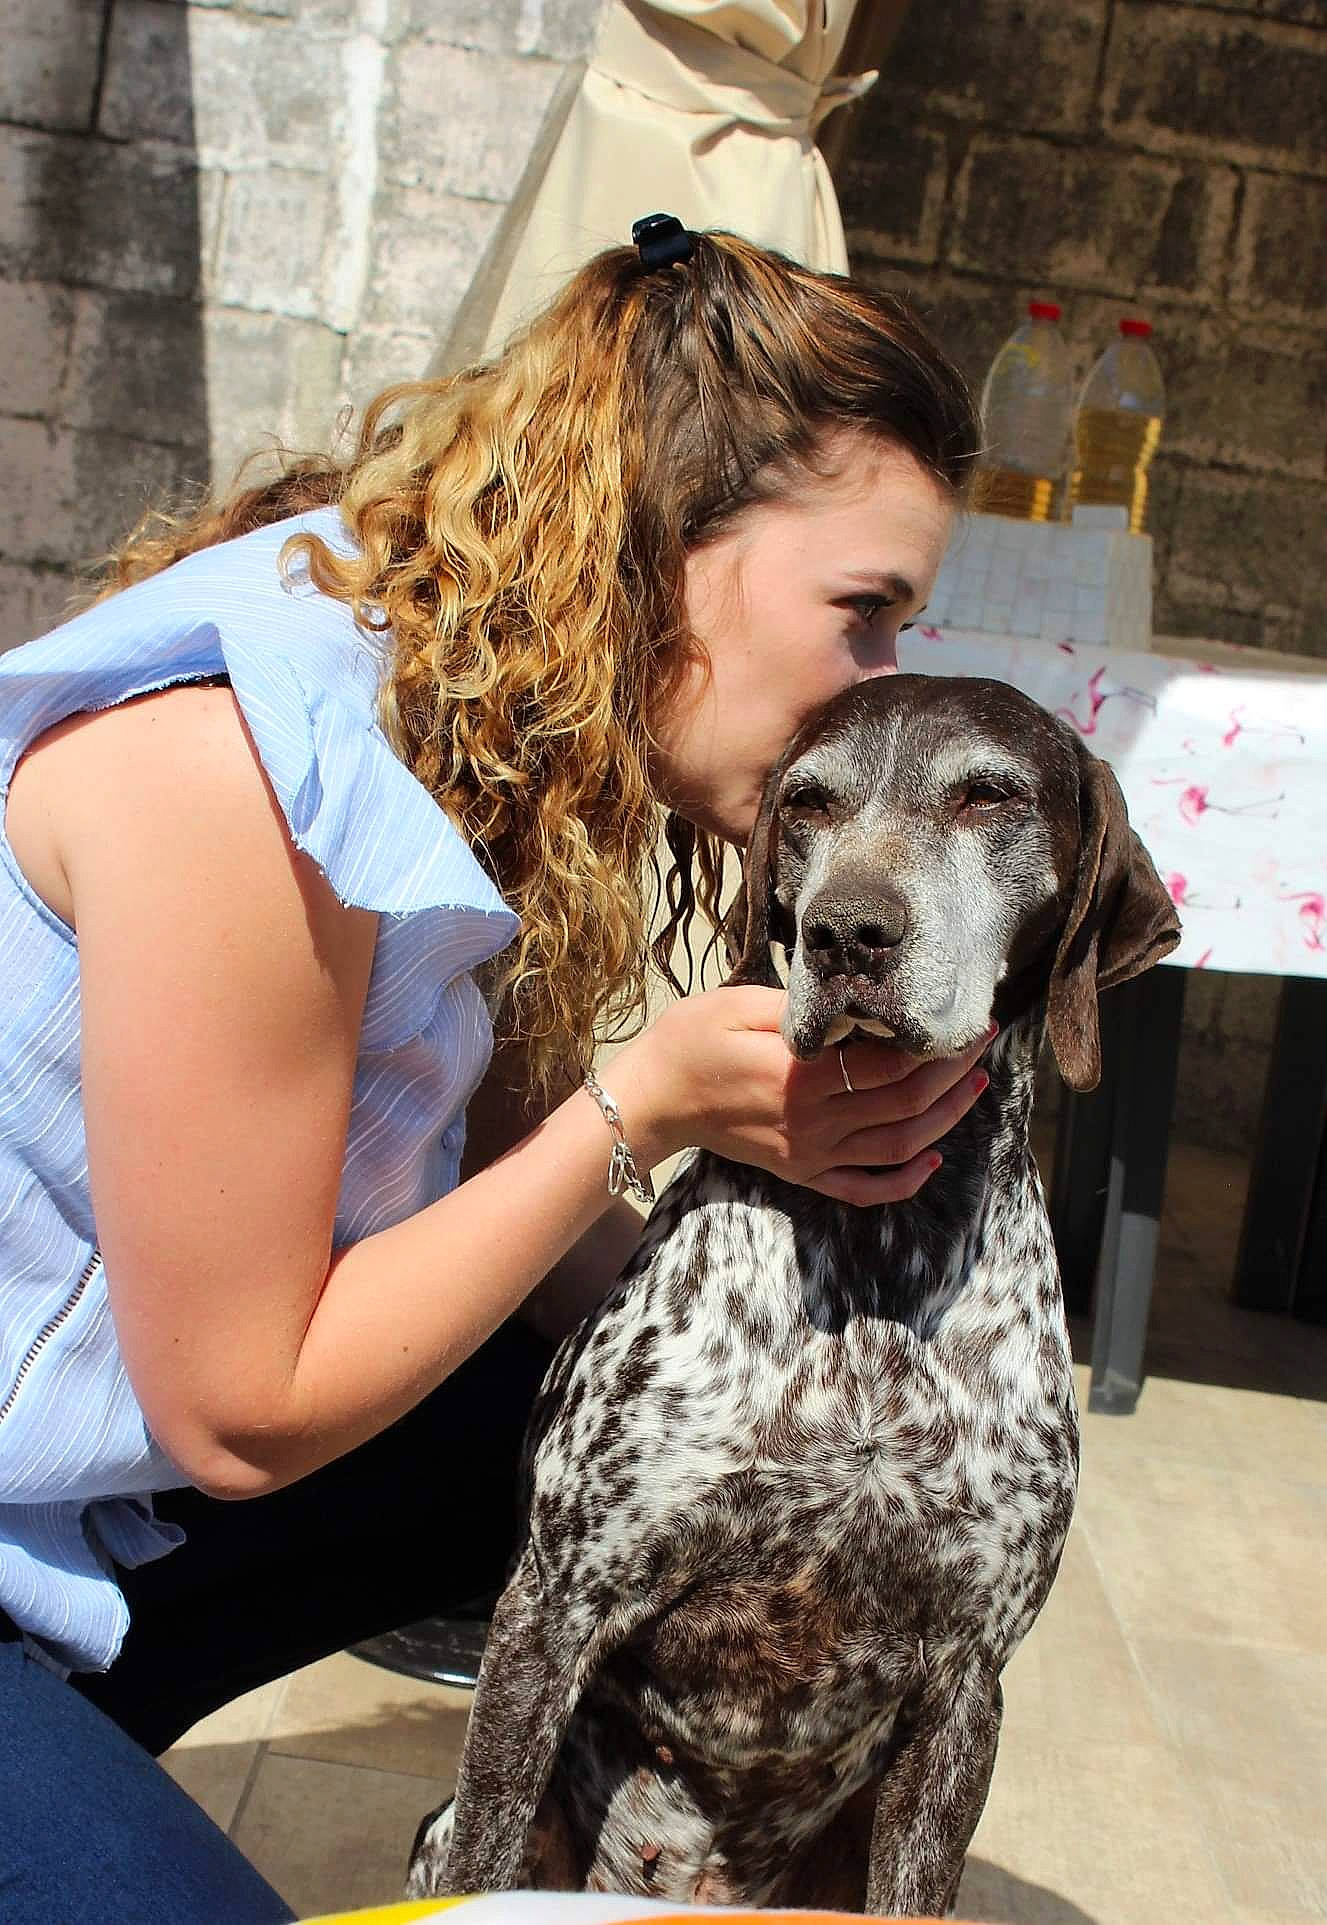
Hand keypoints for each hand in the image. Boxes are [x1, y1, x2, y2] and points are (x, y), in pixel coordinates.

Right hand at [613, 987, 994, 1207]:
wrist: (650, 1100)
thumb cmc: (688, 1040)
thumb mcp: (737, 1003)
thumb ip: (799, 1009)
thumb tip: (855, 1001)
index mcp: (801, 1076)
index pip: (890, 1065)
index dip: (937, 1046)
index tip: (966, 1019)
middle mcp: (813, 1122)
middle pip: (905, 1105)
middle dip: (952, 1075)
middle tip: (981, 1045)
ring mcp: (809, 1153)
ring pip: (896, 1147)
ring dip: (944, 1122)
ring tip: (974, 1089)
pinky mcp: (801, 1171)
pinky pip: (862, 1189)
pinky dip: (903, 1182)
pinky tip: (931, 1160)